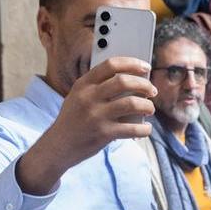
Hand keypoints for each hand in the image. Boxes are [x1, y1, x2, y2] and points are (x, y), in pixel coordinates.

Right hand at [18, 57, 156, 195]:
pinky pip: (132, 128)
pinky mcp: (103, 133)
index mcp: (83, 84)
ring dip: (147, 106)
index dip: (132, 63)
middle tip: (152, 90)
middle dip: (144, 84)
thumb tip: (133, 80)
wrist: (58, 146)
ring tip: (150, 109)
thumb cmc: (74, 119)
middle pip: (123, 81)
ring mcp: (96, 115)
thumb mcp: (79, 97)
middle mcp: (89, 97)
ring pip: (131, 103)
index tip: (145, 67)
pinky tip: (146, 128)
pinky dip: (144, 129)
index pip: (111, 65)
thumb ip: (99, 87)